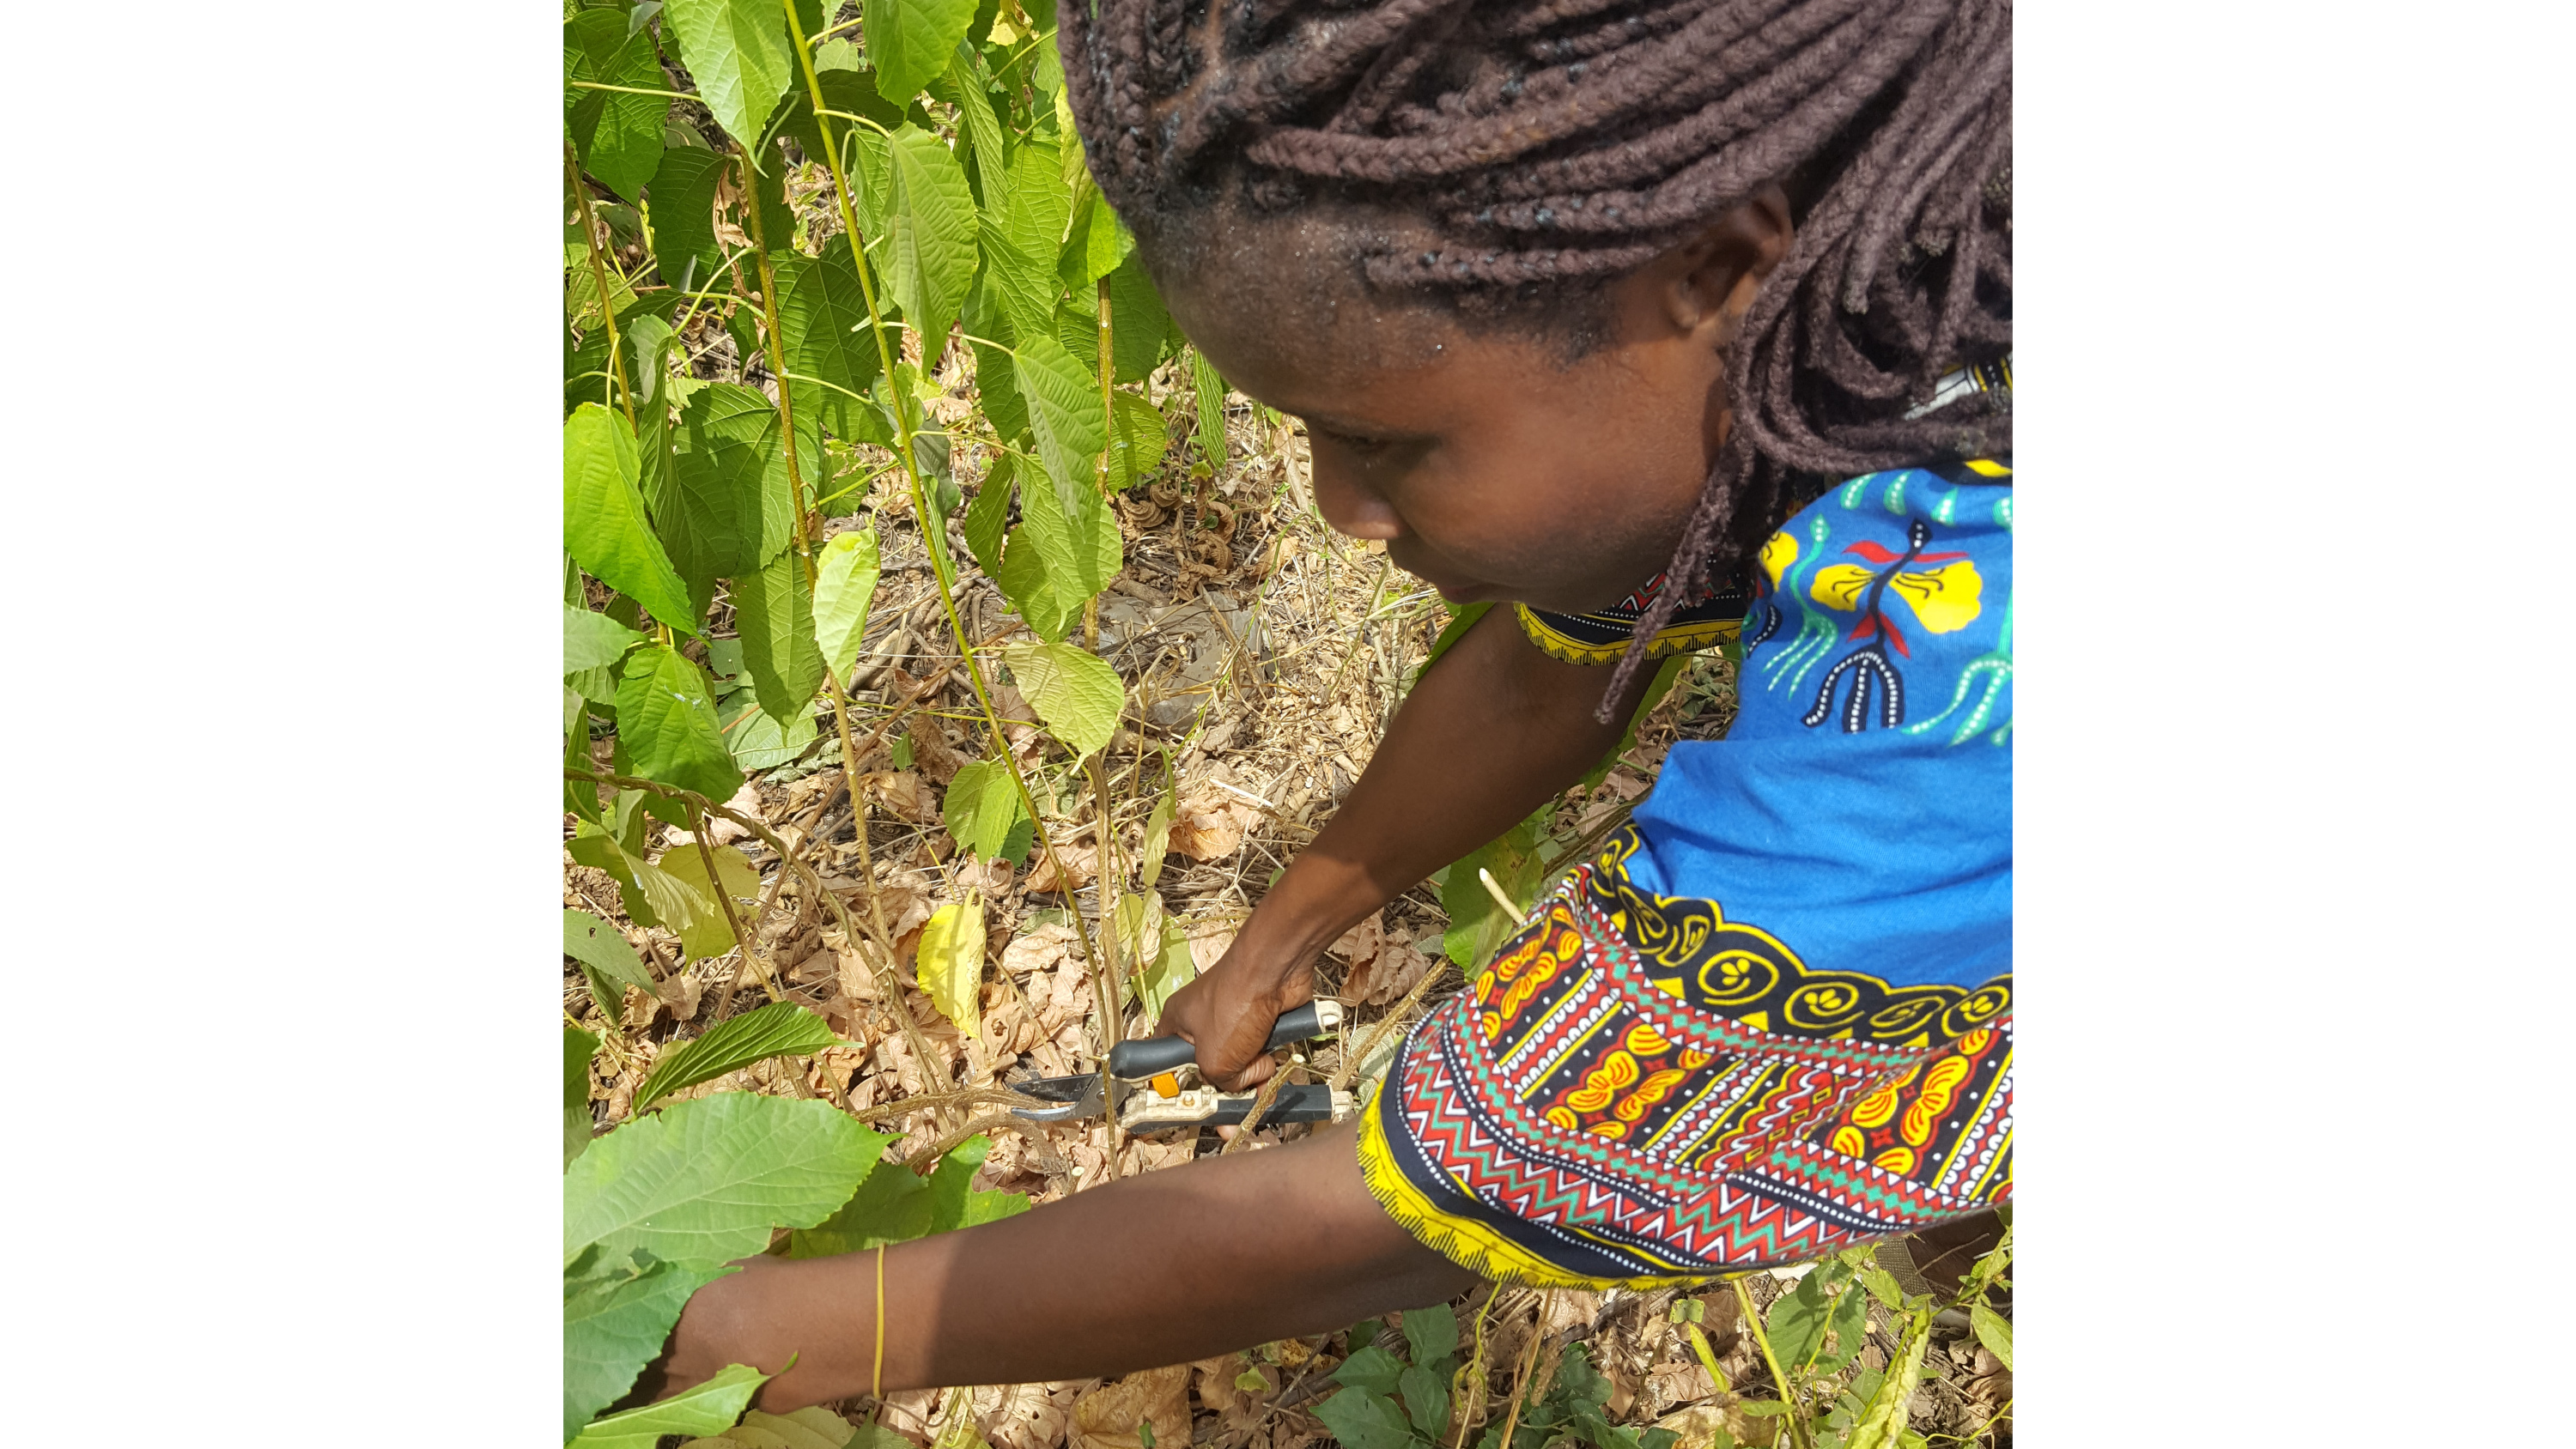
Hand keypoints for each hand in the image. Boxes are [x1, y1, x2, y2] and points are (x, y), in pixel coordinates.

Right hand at [1154, 942, 1312, 1090]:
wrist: (1275, 972)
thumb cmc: (1234, 1004)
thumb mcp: (1213, 1060)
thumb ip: (1221, 1083)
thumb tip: (1244, 1085)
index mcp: (1177, 1024)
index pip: (1167, 1062)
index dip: (1181, 1085)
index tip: (1193, 1103)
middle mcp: (1202, 1022)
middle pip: (1210, 1068)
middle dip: (1228, 1084)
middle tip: (1238, 1094)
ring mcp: (1233, 1021)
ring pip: (1240, 1063)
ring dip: (1253, 1074)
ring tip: (1262, 1067)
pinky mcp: (1259, 1021)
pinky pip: (1261, 1052)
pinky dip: (1270, 1061)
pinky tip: (1274, 1058)